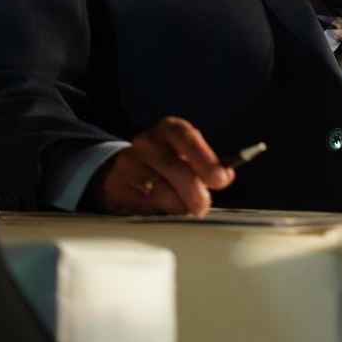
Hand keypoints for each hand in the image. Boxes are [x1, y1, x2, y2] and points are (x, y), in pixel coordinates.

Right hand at [88, 116, 234, 216]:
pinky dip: (157, 212)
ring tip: (185, 210)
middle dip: (192, 189)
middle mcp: (147, 142)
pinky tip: (163, 211)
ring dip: (177, 204)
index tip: (221, 179)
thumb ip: (206, 165)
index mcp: (168, 129)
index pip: (186, 137)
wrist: (123, 171)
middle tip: (203, 206)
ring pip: (156, 188)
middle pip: (171, 164)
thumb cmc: (166, 163)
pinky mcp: (115, 187)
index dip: (205, 158)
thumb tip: (226, 174)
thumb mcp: (186, 156)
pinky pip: (141, 204)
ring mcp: (128, 163)